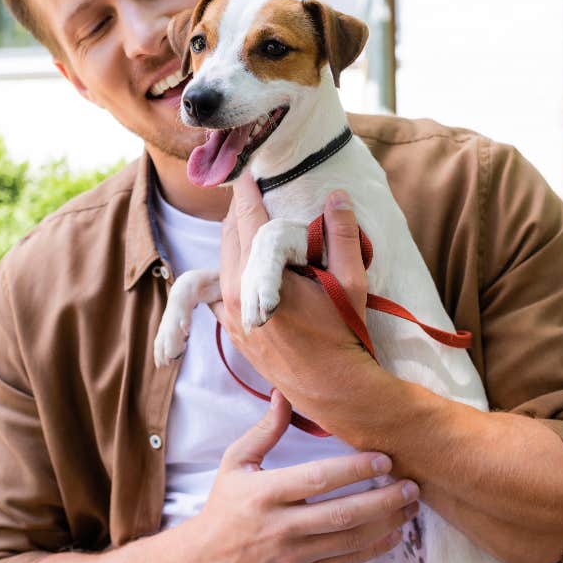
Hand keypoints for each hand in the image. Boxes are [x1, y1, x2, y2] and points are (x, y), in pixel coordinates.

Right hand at [182, 391, 419, 562]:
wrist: (205, 560)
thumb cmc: (225, 504)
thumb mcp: (236, 462)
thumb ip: (266, 430)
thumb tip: (284, 393)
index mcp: (265, 493)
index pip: (318, 479)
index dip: (354, 469)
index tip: (384, 459)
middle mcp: (280, 526)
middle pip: (342, 513)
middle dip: (383, 499)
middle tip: (411, 485)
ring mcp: (291, 556)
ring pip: (349, 540)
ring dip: (386, 523)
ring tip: (410, 506)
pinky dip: (373, 549)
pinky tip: (393, 534)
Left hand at [210, 174, 387, 442]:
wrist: (331, 389)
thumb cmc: (344, 335)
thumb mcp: (352, 282)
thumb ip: (343, 235)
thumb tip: (337, 197)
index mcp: (260, 279)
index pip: (248, 222)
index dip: (247, 194)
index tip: (246, 174)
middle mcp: (234, 296)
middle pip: (229, 237)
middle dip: (239, 212)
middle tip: (250, 192)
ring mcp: (227, 316)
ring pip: (216, 263)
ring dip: (230, 240)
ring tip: (243, 221)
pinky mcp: (229, 331)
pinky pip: (211, 293)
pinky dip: (217, 275)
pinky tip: (237, 262)